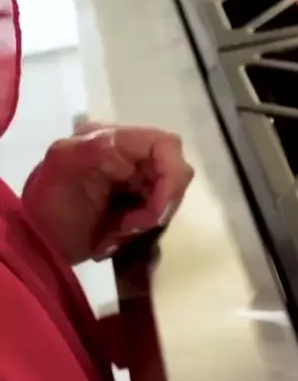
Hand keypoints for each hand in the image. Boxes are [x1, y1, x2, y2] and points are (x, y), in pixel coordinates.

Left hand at [22, 123, 194, 264]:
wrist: (39, 241)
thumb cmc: (49, 206)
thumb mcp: (61, 169)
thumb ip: (90, 150)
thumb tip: (122, 149)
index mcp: (114, 139)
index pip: (166, 146)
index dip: (172, 176)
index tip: (156, 211)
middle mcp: (131, 155)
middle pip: (176, 172)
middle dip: (161, 203)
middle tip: (134, 226)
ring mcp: (137, 179)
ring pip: (171, 195)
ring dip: (151, 218)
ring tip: (121, 231)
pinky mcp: (140, 202)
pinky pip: (161, 212)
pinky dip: (146, 227)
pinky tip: (121, 233)